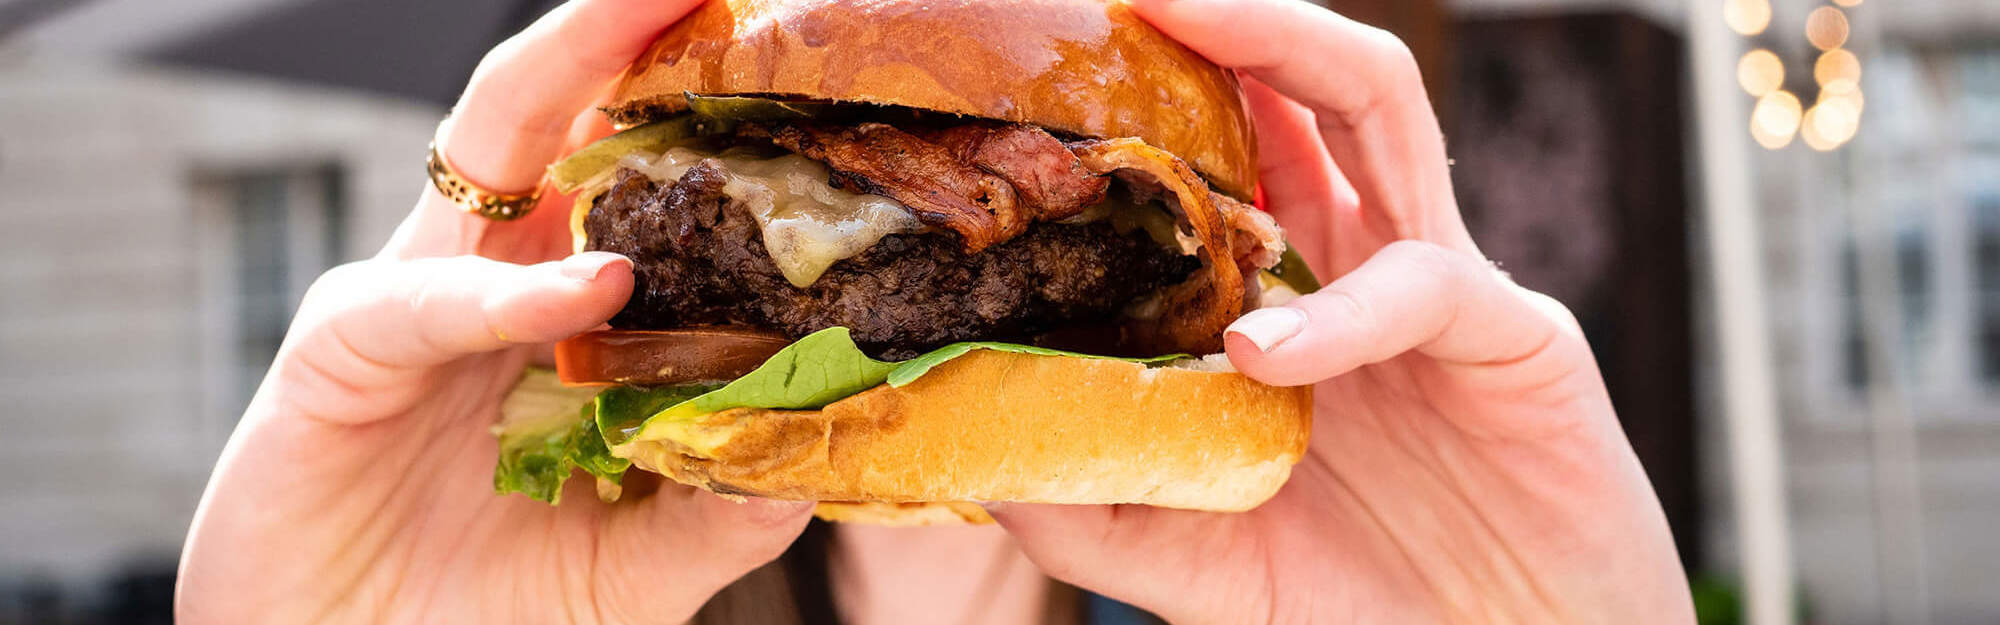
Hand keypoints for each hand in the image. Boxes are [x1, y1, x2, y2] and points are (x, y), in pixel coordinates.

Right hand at [175, 2, 812, 622]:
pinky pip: (428, 303)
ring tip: (660, 12)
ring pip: (488, 150)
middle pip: (560, 114)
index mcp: (554, 307)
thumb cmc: (481, 614)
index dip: (693, 104)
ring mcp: (410, 301)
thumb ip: (721, 510)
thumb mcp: (637, 567)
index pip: (628, 169)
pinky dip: (511, 293)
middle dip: (626, 31)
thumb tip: (829, 447)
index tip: (782, 48)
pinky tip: (595, 286)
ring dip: (572, 73)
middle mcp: (487, 277)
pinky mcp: (339, 354)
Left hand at [985, 1, 1693, 622]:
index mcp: (1299, 302)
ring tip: (1191, 16)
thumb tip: (978, 450)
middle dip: (1227, 24)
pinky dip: (1339, 310)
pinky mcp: (1517, 341)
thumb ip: (1103, 509)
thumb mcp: (1202, 565)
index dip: (1158, 99)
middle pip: (1305, 92)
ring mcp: (1446, 290)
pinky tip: (1264, 350)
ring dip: (1289, 48)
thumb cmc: (1371, 609)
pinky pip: (1426, 287)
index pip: (1233, 159)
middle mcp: (1367, 268)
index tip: (1059, 63)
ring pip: (1381, 110)